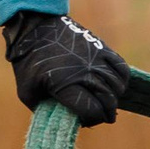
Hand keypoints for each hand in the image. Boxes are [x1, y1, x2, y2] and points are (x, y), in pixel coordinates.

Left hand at [0, 11, 129, 126]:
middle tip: (103, 117)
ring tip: (107, 102)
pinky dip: (122, 80)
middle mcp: (84, 72)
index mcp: (65, 85)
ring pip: (117, 86)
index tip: (87, 121)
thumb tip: (59, 121)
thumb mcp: (27, 92)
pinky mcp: (101, 47)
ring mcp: (95, 59)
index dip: (92, 120)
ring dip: (114, 98)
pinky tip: (115, 85)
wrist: (34, 27)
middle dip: (106, 113)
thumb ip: (42, 109)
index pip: (92, 110)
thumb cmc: (28, 62)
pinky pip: (122, 68)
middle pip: (107, 100)